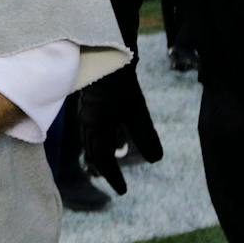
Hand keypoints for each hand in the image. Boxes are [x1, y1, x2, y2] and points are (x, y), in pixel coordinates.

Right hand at [80, 63, 162, 194]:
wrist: (103, 50)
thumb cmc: (118, 82)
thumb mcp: (136, 110)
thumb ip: (144, 135)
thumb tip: (156, 160)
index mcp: (95, 126)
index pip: (102, 158)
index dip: (113, 176)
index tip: (123, 191)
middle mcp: (87, 120)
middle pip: (92, 150)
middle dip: (104, 166)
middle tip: (116, 180)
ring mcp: (87, 108)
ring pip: (91, 137)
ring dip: (102, 151)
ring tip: (114, 157)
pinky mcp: (91, 97)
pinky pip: (93, 124)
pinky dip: (102, 135)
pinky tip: (113, 130)